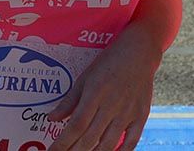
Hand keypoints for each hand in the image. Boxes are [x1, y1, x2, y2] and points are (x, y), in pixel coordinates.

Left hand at [47, 31, 159, 150]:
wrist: (139, 52)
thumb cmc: (109, 63)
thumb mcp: (86, 77)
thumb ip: (70, 100)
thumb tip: (52, 118)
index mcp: (95, 93)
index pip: (76, 125)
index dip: (63, 143)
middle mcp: (111, 105)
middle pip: (90, 138)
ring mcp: (128, 112)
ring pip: (109, 144)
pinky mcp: (141, 116)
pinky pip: (132, 141)